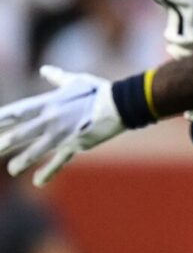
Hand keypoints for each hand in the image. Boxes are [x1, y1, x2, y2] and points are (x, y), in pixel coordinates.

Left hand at [0, 66, 125, 185]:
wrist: (121, 105)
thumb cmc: (98, 90)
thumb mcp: (75, 81)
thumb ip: (57, 78)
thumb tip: (46, 70)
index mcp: (49, 103)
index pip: (18, 112)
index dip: (2, 118)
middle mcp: (52, 119)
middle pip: (22, 134)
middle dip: (5, 142)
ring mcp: (63, 134)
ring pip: (37, 150)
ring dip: (22, 161)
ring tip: (11, 170)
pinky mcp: (76, 145)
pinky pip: (59, 160)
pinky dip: (48, 171)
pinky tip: (37, 182)